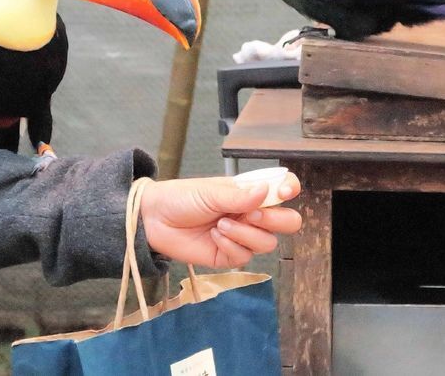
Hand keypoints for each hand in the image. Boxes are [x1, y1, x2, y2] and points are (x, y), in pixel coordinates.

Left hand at [139, 173, 301, 268]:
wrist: (154, 220)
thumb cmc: (182, 198)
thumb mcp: (211, 192)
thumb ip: (239, 195)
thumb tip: (267, 191)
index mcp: (250, 192)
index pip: (283, 189)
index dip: (290, 189)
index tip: (285, 193)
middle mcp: (251, 214)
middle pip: (287, 222)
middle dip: (275, 220)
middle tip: (252, 215)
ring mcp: (242, 236)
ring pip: (267, 243)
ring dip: (246, 234)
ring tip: (221, 225)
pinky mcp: (229, 255)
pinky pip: (244, 257)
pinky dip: (231, 245)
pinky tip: (214, 236)